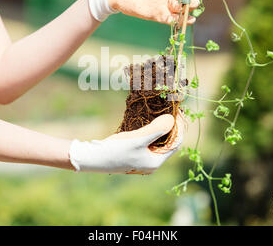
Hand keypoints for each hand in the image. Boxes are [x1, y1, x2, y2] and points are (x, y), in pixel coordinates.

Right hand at [68, 114, 183, 173]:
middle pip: (168, 142)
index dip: (178, 127)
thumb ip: (157, 129)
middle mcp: (151, 163)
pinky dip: (151, 131)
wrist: (93, 158)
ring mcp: (142, 160)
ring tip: (161, 113)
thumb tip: (172, 119)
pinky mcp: (134, 155)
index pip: (175, 143)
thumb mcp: (138, 139)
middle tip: (170, 110)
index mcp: (155, 162)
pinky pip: (148, 142)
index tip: (178, 112)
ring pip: (158, 141)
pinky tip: (148, 121)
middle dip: (170, 126)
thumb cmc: (116, 151)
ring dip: (160, 128)